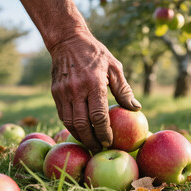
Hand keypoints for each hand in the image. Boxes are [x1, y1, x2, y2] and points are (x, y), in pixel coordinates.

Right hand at [49, 32, 140, 152]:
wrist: (68, 41)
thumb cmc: (96, 55)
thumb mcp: (114, 67)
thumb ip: (124, 90)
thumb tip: (136, 109)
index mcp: (93, 83)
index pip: (98, 116)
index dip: (104, 132)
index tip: (110, 142)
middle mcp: (76, 90)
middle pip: (82, 124)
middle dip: (91, 140)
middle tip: (100, 149)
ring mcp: (63, 92)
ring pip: (70, 123)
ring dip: (80, 136)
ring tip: (90, 143)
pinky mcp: (55, 93)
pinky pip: (63, 116)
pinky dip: (71, 127)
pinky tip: (81, 131)